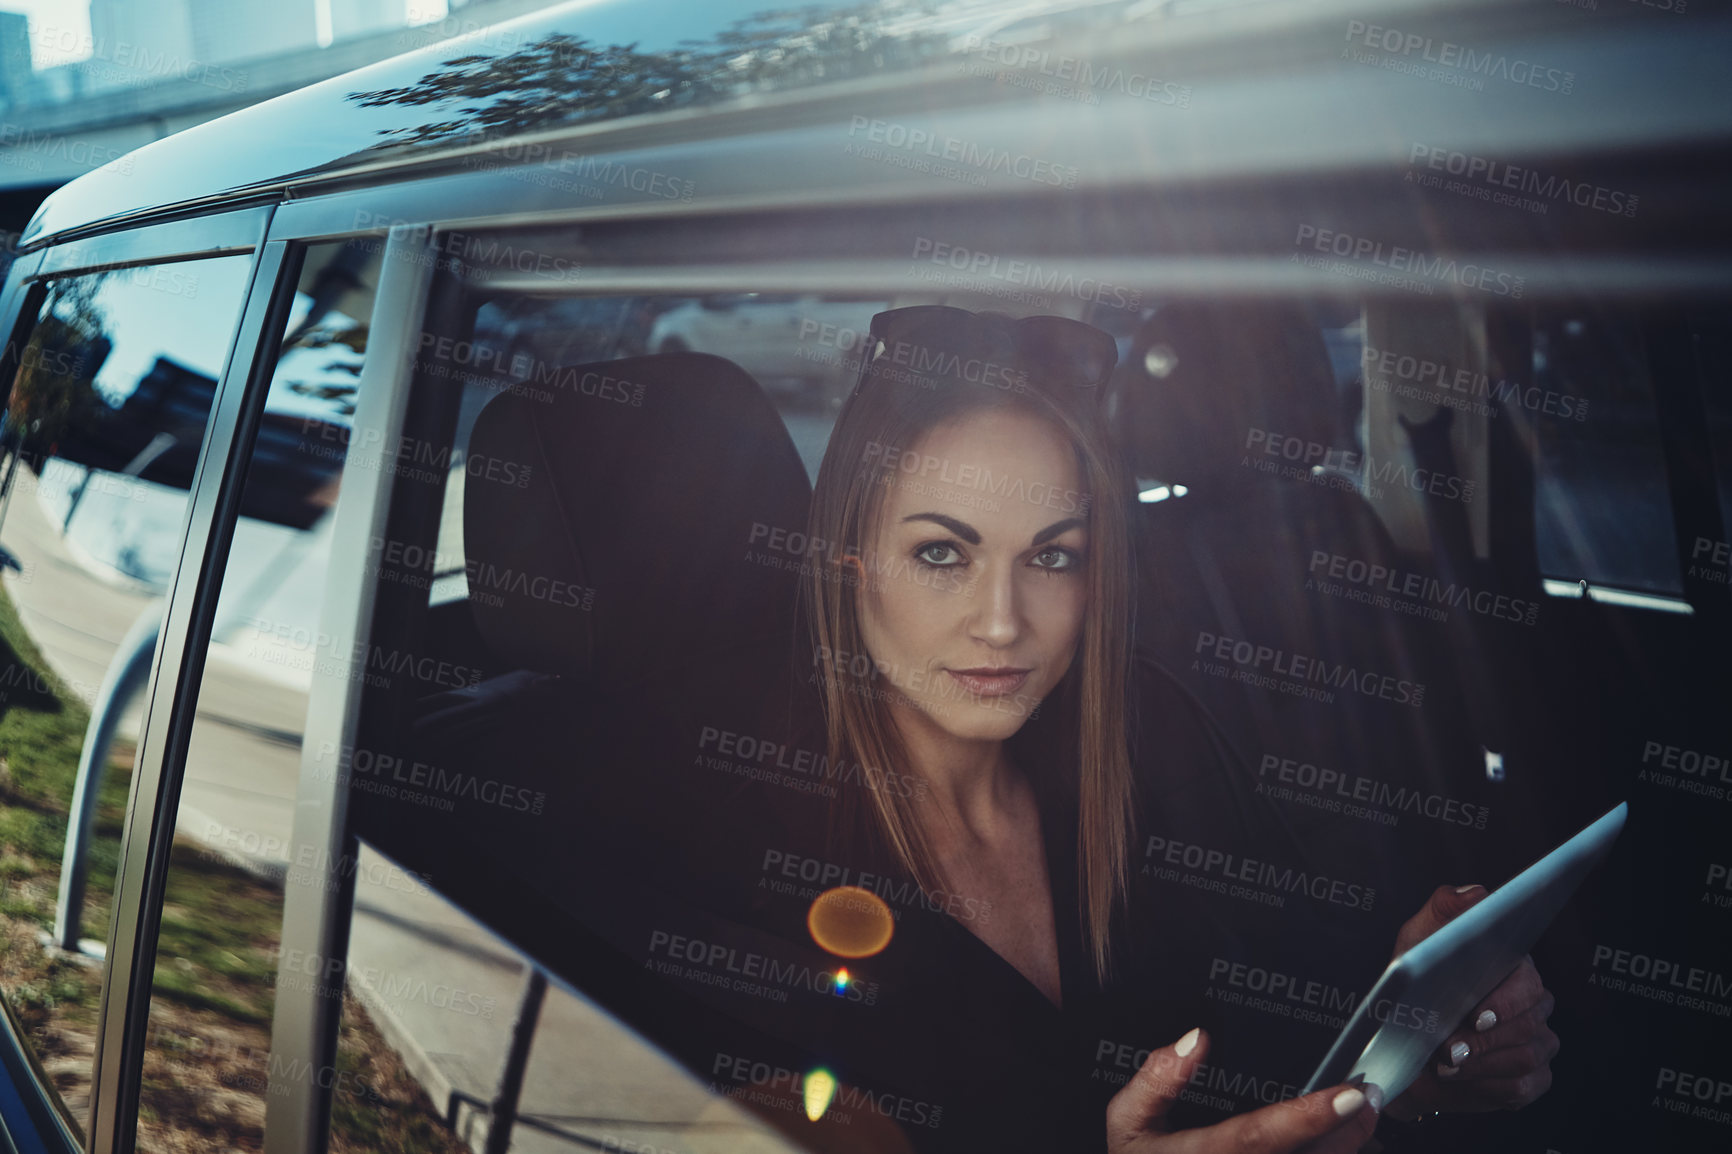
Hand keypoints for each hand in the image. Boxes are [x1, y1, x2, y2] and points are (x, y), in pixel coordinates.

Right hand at [1107, 1026, 1380, 1152]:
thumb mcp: (1128, 1122)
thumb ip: (1157, 1080)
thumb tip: (1196, 1039)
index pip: (1261, 1136)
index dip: (1310, 1116)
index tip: (1348, 1094)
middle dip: (1348, 1131)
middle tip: (1370, 1095)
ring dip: (1346, 1148)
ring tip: (1362, 1117)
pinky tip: (1339, 1142)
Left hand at [1383, 885, 1559, 1119]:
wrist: (1403, 1044)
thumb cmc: (1415, 985)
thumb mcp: (1417, 939)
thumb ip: (1445, 909)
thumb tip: (1476, 894)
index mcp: (1513, 964)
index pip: (1525, 979)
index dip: (1503, 1001)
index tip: (1475, 1015)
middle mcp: (1534, 1002)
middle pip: (1529, 1023)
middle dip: (1485, 1039)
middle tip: (1449, 1047)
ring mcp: (1538, 1041)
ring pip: (1525, 1056)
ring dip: (1481, 1064)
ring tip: (1446, 1062)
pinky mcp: (1531, 1078)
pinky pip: (1521, 1087)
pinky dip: (1486, 1086)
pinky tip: (1460, 1079)